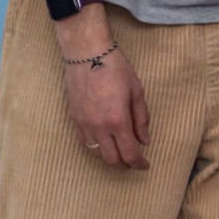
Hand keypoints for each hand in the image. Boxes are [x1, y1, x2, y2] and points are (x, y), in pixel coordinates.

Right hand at [63, 41, 149, 169]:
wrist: (87, 53)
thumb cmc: (115, 68)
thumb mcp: (136, 90)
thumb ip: (141, 118)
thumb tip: (145, 140)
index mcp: (117, 120)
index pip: (129, 153)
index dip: (139, 163)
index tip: (145, 165)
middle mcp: (98, 127)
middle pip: (111, 159)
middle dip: (124, 163)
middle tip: (134, 158)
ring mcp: (83, 124)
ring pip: (96, 153)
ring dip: (109, 155)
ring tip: (120, 148)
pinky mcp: (73, 119)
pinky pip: (84, 143)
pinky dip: (96, 146)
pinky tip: (104, 139)